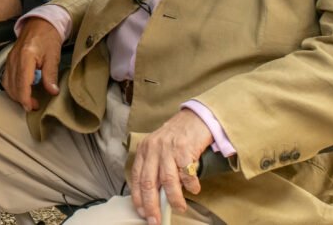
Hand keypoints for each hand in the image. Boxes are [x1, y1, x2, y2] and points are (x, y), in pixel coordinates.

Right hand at [2, 17, 62, 110]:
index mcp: (25, 57)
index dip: (25, 99)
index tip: (32, 107)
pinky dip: (12, 87)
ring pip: (7, 84)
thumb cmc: (47, 37)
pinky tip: (21, 91)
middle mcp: (14, 59)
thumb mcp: (53, 56)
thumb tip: (52, 91)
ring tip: (29, 100)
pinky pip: (6, 78)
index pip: (21, 84)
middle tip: (34, 105)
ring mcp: (10, 59)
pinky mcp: (9, 60)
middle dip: (22, 99)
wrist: (41, 24)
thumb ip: (51, 74)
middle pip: (12, 86)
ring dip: (16, 95)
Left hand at [130, 109, 213, 224]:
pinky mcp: (184, 149)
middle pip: (149, 182)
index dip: (138, 197)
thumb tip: (155, 197)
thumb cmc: (177, 137)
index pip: (136, 177)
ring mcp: (168, 149)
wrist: (196, 118)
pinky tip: (194, 189)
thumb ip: (155, 169)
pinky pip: (186, 174)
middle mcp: (153, 149)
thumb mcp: (159, 149)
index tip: (142, 212)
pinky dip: (191, 185)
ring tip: (179, 207)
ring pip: (167, 181)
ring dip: (174, 199)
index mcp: (145, 150)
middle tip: (155, 219)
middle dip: (151, 205)